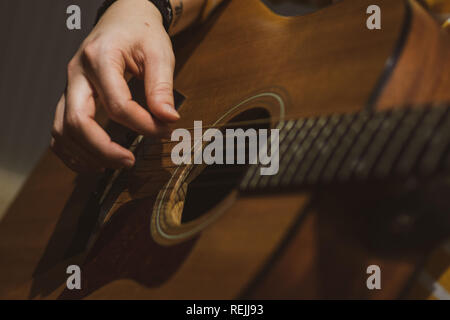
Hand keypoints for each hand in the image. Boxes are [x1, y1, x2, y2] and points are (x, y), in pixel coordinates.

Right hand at [51, 0, 179, 172]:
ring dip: (85, 154)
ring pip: (62, 130)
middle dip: (104, 149)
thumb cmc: (142, 32)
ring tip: (112, 165)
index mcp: (100, 58)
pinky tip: (93, 160)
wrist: (124, 18)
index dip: (142, 125)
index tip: (165, 131)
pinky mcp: (70, 96)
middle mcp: (77, 73)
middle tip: (129, 161)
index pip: (117, 104)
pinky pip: (60, 129)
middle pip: (77, 122)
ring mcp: (70, 86)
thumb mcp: (159, 53)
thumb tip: (168, 118)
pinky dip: (72, 150)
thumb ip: (162, 87)